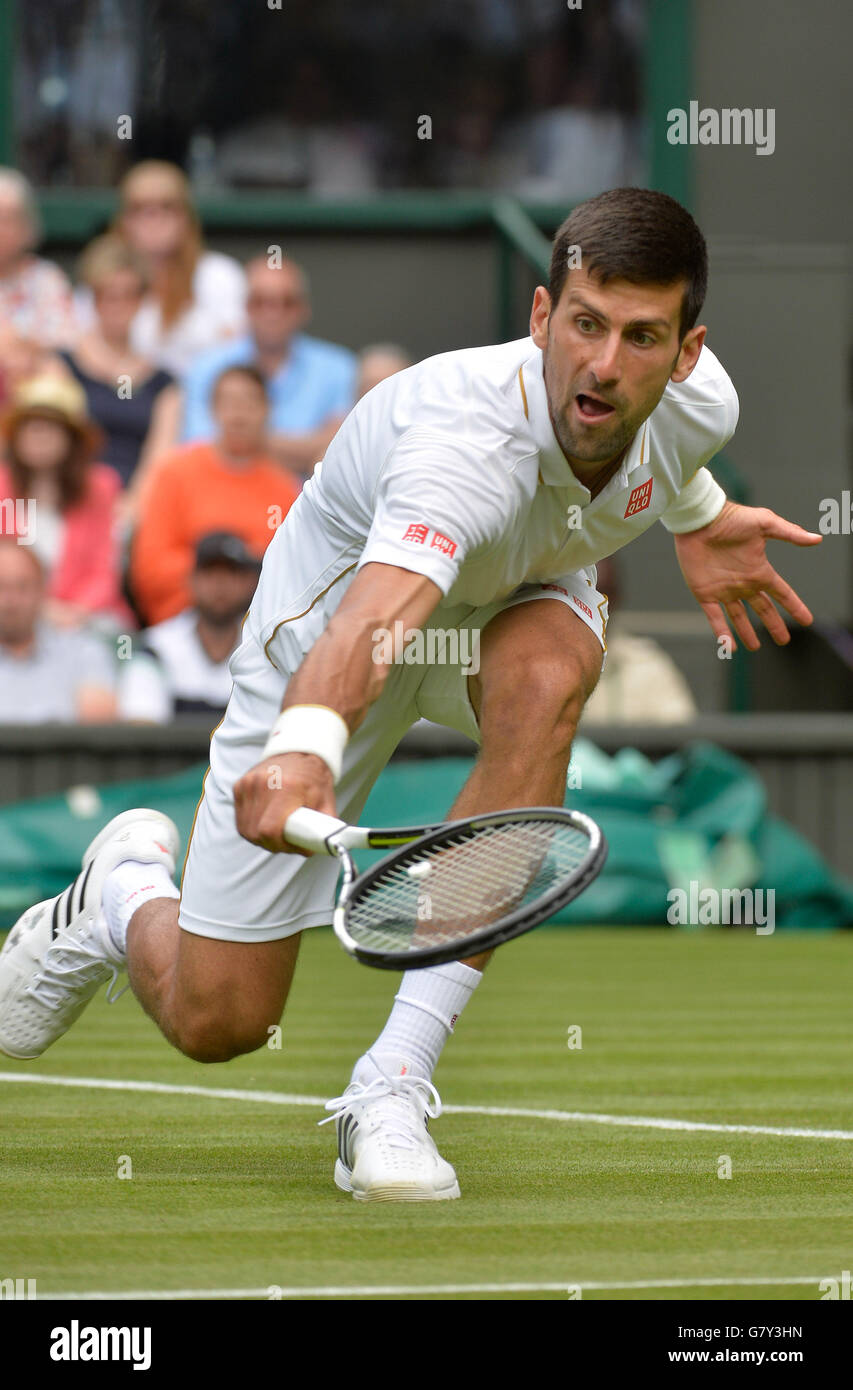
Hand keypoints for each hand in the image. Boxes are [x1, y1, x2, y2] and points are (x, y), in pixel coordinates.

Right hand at [233, 751, 336, 853]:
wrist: (298, 750)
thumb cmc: (314, 777)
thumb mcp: (326, 802)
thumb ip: (325, 828)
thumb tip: (320, 848)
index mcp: (287, 787)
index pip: (270, 829)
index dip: (280, 845)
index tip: (293, 846)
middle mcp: (262, 784)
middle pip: (256, 833)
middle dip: (272, 844)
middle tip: (287, 842)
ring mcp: (248, 784)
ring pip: (246, 828)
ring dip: (260, 837)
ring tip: (277, 834)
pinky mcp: (239, 786)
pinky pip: (241, 818)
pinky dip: (251, 826)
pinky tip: (265, 822)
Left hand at [674, 500, 821, 649]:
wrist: (700, 519)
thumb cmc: (732, 518)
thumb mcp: (765, 524)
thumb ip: (790, 533)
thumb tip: (817, 539)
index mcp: (759, 570)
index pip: (782, 593)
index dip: (795, 606)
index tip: (807, 620)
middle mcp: (743, 583)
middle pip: (763, 609)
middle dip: (774, 625)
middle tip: (784, 641)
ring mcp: (724, 589)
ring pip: (739, 617)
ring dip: (746, 633)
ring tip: (755, 647)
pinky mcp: (704, 593)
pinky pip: (715, 618)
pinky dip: (722, 633)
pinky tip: (729, 647)